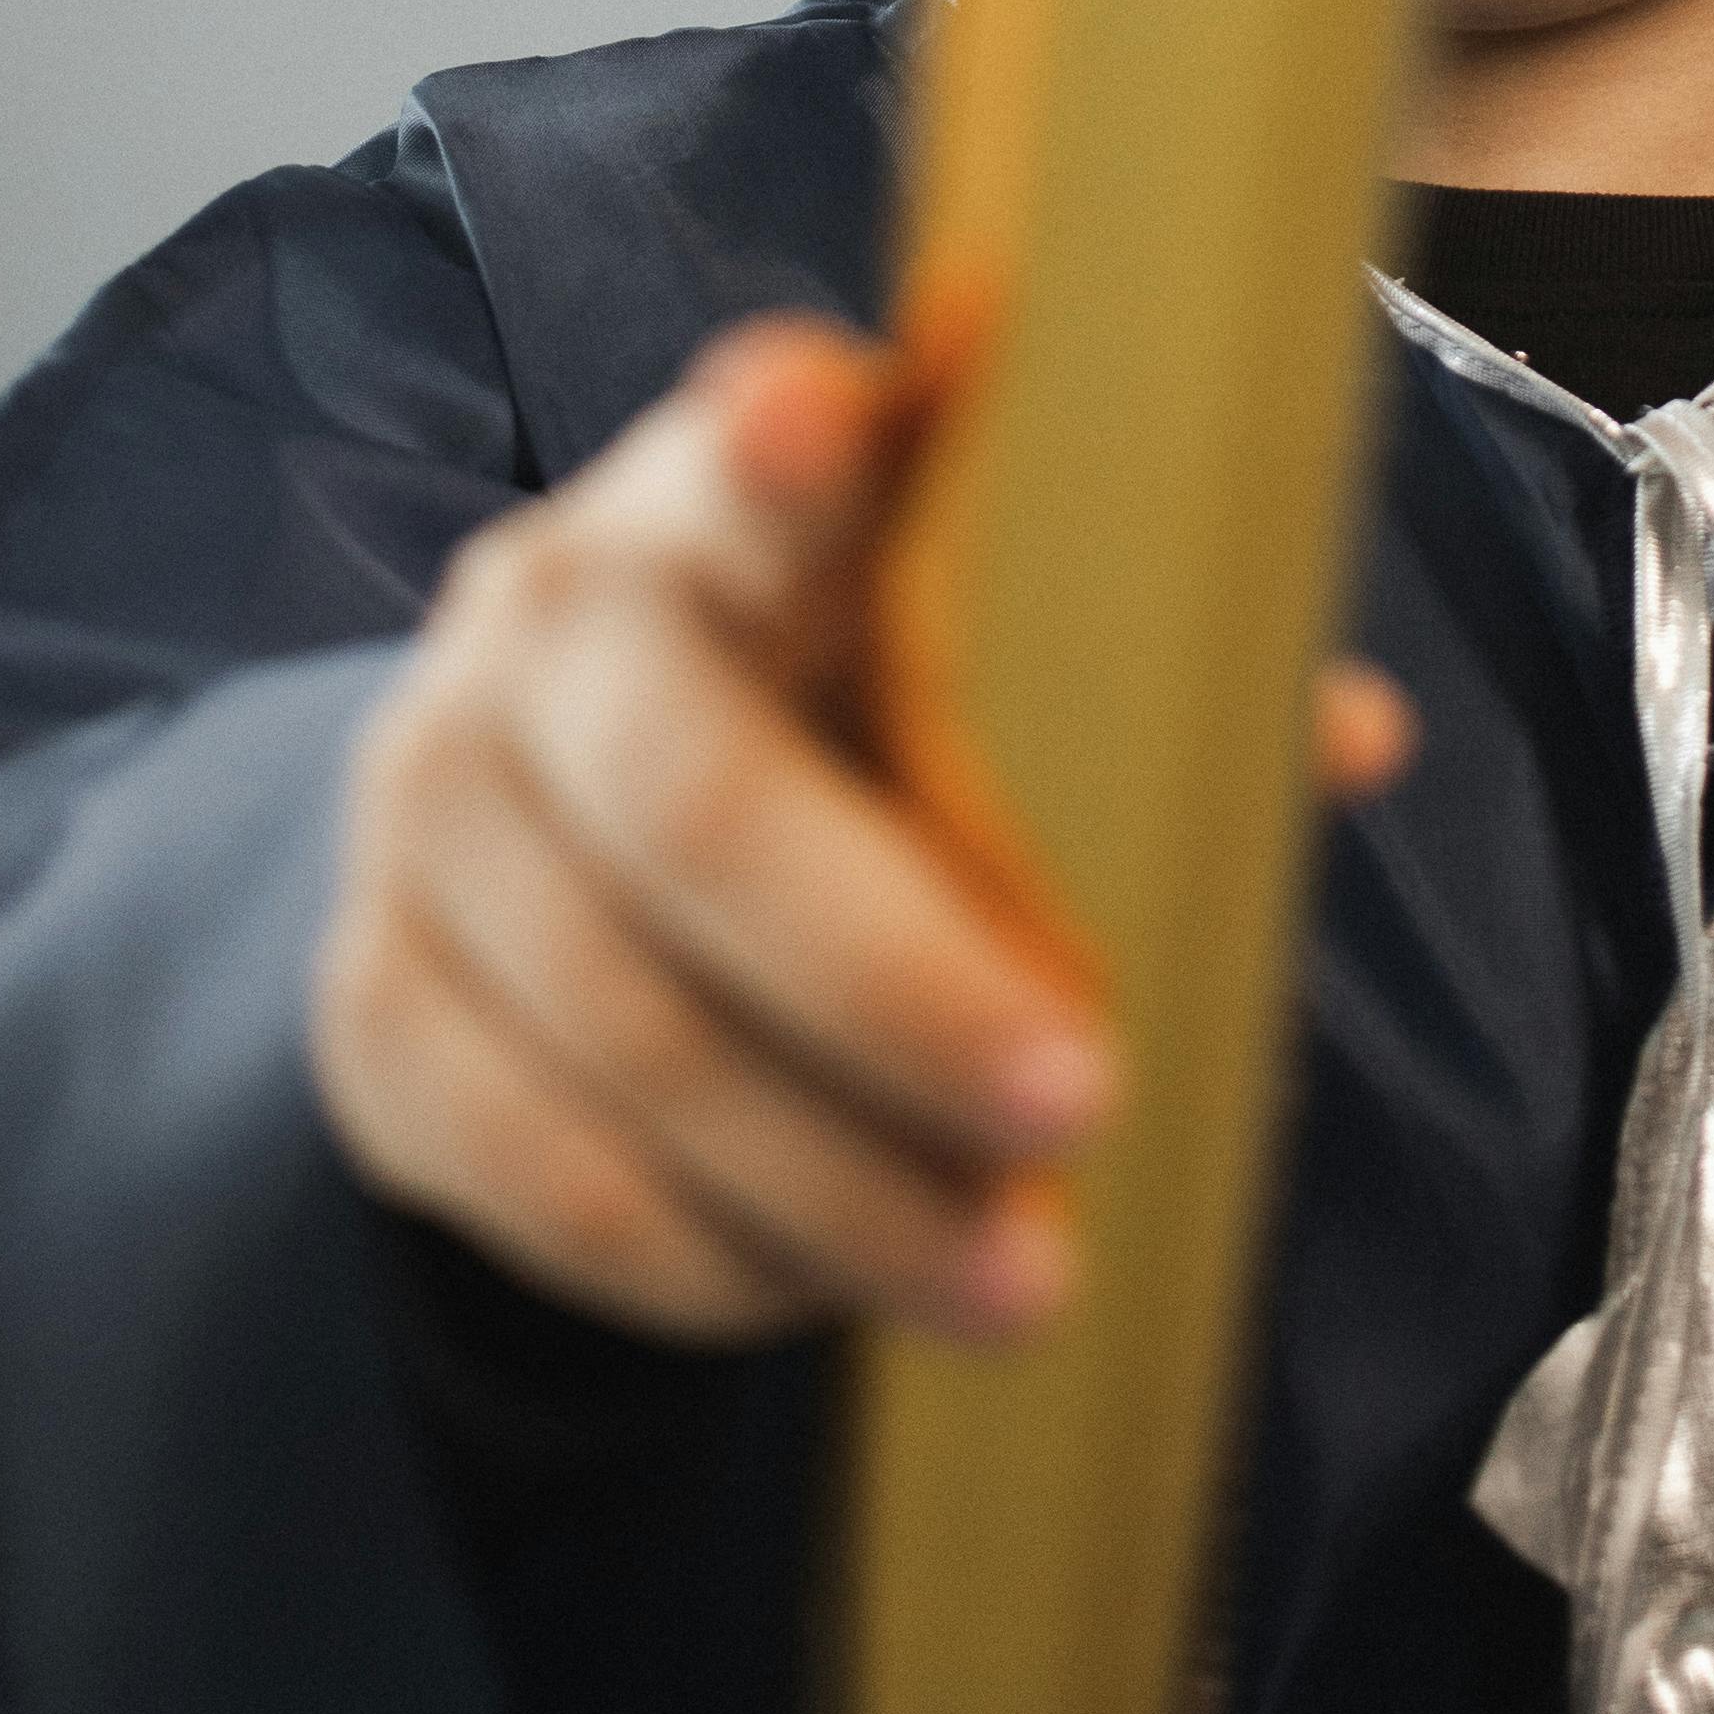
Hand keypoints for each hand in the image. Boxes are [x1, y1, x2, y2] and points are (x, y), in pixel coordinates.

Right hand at [310, 314, 1414, 1344]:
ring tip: (1019, 1274)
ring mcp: (429, 811)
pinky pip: (537, 1167)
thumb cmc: (831, 711)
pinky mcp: (370, 1002)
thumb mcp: (958, 659)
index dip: (778, 439)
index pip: (744, 446)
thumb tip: (1343, 738)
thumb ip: (1137, 679)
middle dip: (894, 976)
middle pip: (692, 798)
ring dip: (837, 1180)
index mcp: (713, 498)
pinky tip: (833, 1291)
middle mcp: (542, 623)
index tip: (816, 423)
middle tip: (1081, 1100)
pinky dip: (707, 1259)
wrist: (539, 818)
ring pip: (626, 1024)